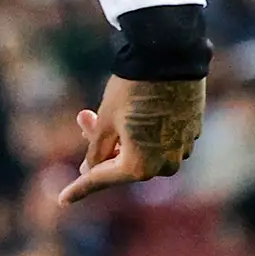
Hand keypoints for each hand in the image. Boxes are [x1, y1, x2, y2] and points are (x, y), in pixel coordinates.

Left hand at [57, 73, 204, 206]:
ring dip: (121, 137)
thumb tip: (90, 170)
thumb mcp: (106, 121)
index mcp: (140, 166)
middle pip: (123, 164)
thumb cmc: (132, 89)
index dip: (79, 188)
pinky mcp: (192, 131)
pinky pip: (162, 140)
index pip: (101, 179)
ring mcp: (182, 148)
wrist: (170, 55)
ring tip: (101, 110)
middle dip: (100, 146)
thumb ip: (97, 151)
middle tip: (83, 120)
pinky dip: (143, 131)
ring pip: (143, 151)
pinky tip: (132, 110)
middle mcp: (165, 164)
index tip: (62, 200)